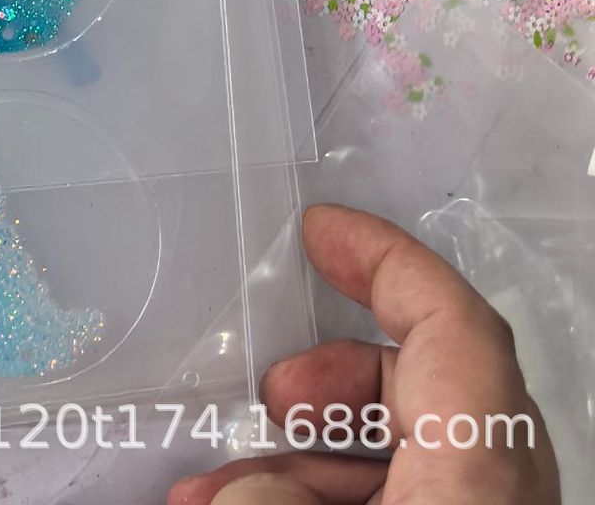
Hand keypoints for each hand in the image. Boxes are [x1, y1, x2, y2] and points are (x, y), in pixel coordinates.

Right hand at [169, 203, 558, 503]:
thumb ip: (273, 499)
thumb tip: (241, 489)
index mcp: (481, 480)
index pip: (459, 330)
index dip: (388, 263)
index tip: (319, 230)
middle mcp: (498, 503)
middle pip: (431, 391)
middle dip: (333, 375)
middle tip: (268, 392)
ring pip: (408, 460)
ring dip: (303, 457)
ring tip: (209, 482)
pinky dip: (320, 500)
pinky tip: (232, 502)